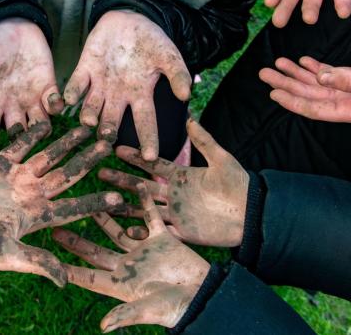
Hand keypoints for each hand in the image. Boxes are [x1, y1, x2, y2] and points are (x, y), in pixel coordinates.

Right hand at [0, 18, 62, 149]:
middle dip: (18, 140)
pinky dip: (56, 107)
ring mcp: (30, 100)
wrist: (11, 25)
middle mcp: (11, 108)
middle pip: (16, 136)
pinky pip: (55, 106)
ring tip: (40, 122)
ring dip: (41, 130)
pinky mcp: (48, 88)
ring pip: (38, 127)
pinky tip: (53, 99)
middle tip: (19, 131)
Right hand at [0, 122, 123, 286]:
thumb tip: (66, 281)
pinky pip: (20, 145)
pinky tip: (49, 121)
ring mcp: (18, 177)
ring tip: (86, 128)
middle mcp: (33, 194)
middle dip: (88, 160)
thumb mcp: (8, 255)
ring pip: (49, 156)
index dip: (95, 202)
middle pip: (67, 174)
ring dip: (67, 142)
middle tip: (109, 144)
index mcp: (38, 216)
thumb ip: (38, 263)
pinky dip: (33, 134)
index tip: (118, 196)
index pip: (74, 207)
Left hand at [52, 186, 209, 331]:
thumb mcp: (150, 309)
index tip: (48, 263)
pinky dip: (143, 203)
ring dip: (104, 216)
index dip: (68, 270)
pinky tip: (133, 187)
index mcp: (121, 284)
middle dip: (76, 241)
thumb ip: (126, 314)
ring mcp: (145, 251)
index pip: (88, 277)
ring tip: (87, 201)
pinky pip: (150, 217)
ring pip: (118, 230)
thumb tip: (102, 327)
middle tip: (55, 226)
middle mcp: (129, 266)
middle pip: (96, 251)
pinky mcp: (164, 239)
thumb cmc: (177, 307)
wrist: (206, 295)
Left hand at [63, 11, 190, 160]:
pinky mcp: (85, 69)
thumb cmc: (152, 41)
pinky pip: (76, 84)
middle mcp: (118, 95)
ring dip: (89, 114)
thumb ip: (177, 74)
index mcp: (140, 95)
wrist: (130, 20)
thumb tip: (186, 95)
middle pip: (112, 120)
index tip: (149, 157)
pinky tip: (69, 99)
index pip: (145, 122)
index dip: (147, 140)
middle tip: (108, 139)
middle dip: (109, 131)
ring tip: (88, 121)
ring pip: (92, 106)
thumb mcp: (169, 56)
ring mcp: (100, 84)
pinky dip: (72, 91)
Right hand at [98, 119, 248, 246]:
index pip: (153, 164)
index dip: (135, 157)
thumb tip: (190, 118)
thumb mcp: (221, 159)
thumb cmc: (239, 185)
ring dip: (125, 205)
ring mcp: (177, 213)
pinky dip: (142, 231)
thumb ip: (204, 141)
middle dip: (121, 180)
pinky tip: (125, 229)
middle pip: (142, 186)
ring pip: (144, 208)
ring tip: (103, 203)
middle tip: (99, 174)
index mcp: (182, 175)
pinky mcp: (182, 232)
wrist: (252, 215)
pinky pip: (158, 230)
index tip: (116, 148)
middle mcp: (175, 194)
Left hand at [259, 53, 350, 122]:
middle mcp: (348, 102)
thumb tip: (321, 78)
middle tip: (263, 72)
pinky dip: (317, 67)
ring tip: (277, 63)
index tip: (272, 91)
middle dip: (286, 83)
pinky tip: (303, 61)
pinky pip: (332, 73)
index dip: (291, 101)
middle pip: (309, 95)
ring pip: (318, 83)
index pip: (313, 108)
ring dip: (297, 74)